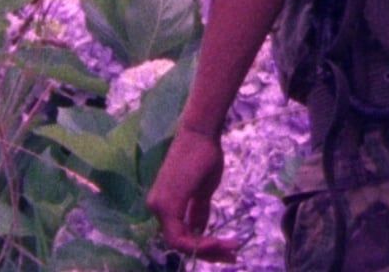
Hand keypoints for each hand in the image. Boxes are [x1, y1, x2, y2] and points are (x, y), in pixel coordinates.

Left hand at [148, 128, 239, 262]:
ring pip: (180, 243)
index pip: (179, 237)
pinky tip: (220, 242)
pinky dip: (201, 243)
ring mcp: (159, 207)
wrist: (201, 134)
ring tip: (232, 249)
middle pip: (179, 244)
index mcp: (163, 204)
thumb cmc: (204, 156)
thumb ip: (198, 210)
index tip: (225, 248)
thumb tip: (200, 229)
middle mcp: (156, 208)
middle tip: (232, 255)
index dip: (202, 247)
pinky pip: (181, 236)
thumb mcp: (202, 190)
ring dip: (208, 249)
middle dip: (208, 252)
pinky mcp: (167, 205)